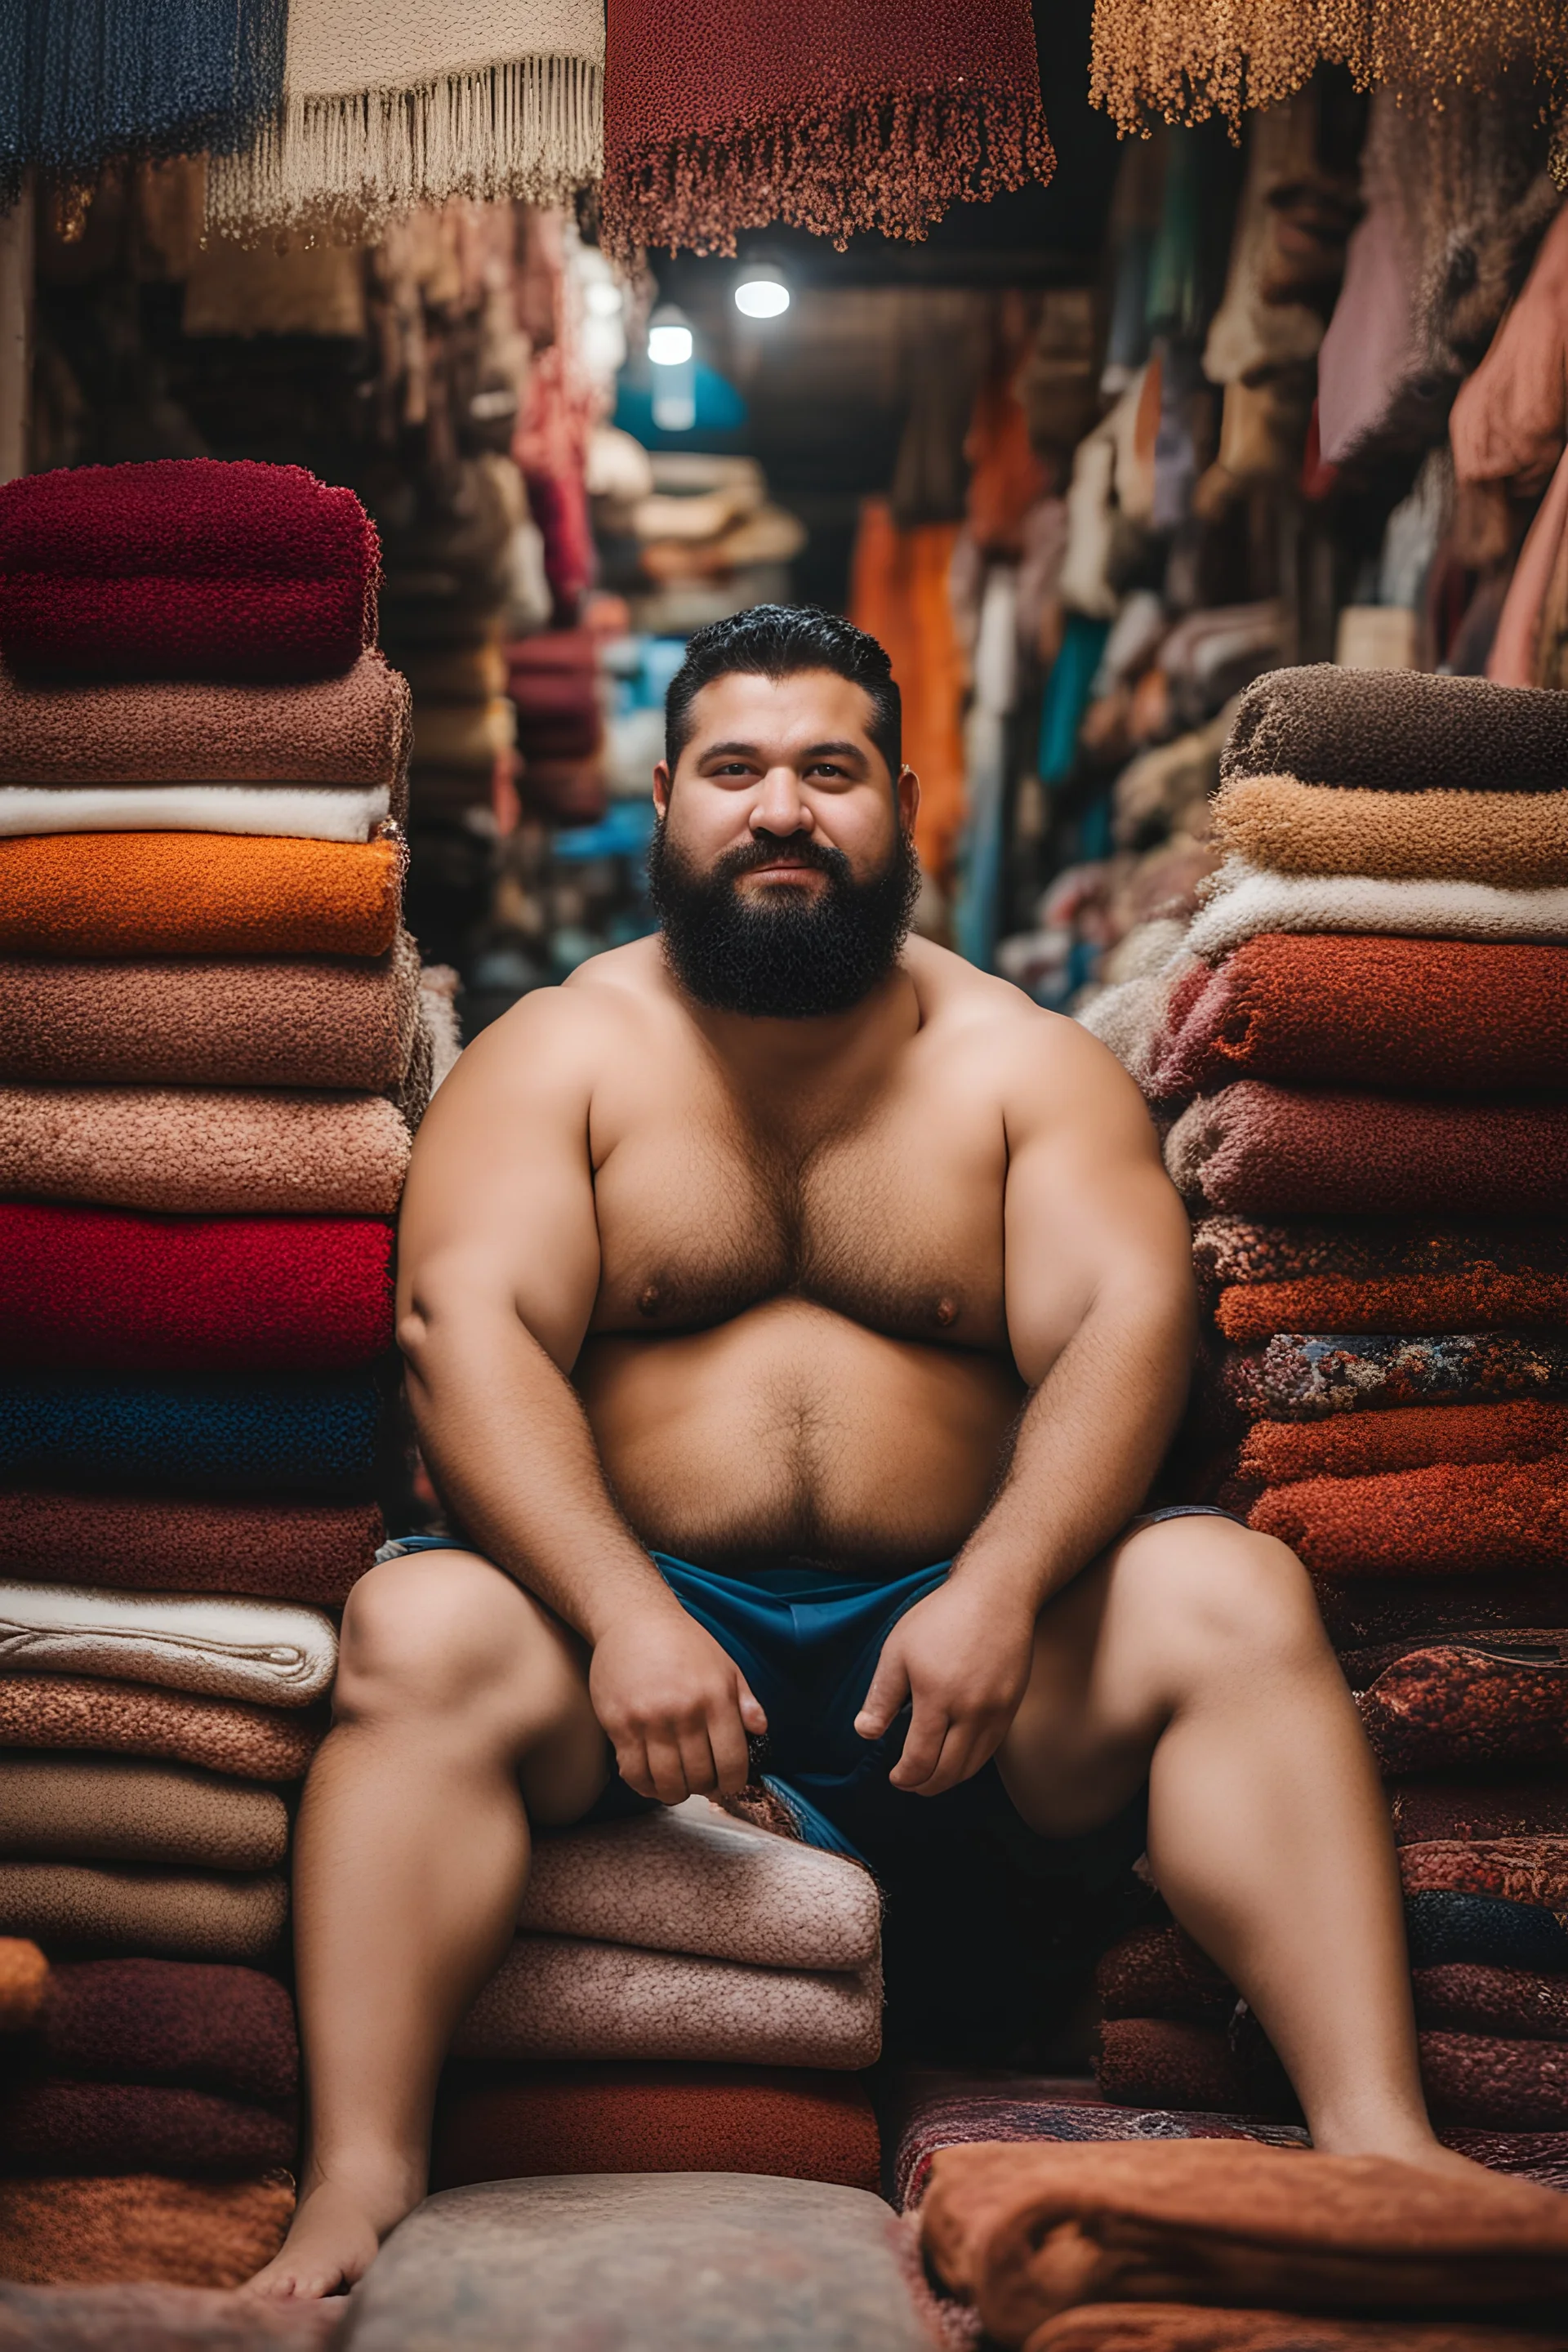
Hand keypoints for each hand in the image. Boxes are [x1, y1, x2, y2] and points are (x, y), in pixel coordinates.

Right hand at [589, 1605, 766, 1804]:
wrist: (634, 1619)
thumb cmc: (683, 1641)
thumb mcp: (725, 1665)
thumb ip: (746, 1700)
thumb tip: (760, 1729)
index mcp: (716, 1699)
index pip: (732, 1762)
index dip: (732, 1783)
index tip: (726, 1784)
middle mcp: (685, 1712)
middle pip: (699, 1777)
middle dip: (702, 1787)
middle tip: (698, 1782)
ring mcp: (650, 1720)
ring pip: (666, 1782)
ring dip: (674, 1792)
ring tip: (675, 1784)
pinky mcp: (620, 1724)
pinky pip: (633, 1772)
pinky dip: (644, 1785)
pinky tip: (650, 1778)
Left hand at [854, 1579, 1036, 1796]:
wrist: (996, 1594)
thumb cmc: (941, 1617)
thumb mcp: (898, 1650)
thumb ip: (881, 1697)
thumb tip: (865, 1733)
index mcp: (936, 1697)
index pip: (921, 1759)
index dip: (905, 1777)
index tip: (896, 1777)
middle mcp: (971, 1711)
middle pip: (948, 1771)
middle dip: (924, 1785)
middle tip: (910, 1783)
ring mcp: (996, 1711)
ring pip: (972, 1766)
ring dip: (948, 1779)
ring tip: (930, 1775)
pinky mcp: (1011, 1707)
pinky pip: (990, 1750)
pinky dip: (970, 1763)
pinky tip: (956, 1756)